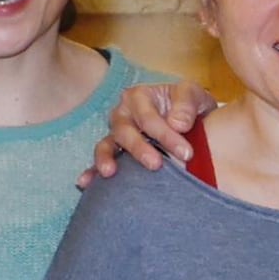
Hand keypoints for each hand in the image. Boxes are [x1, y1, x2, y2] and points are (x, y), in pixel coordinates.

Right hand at [92, 76, 209, 184]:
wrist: (191, 121)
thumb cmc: (189, 107)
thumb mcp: (194, 95)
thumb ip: (187, 105)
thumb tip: (178, 124)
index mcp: (139, 97)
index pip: (149, 117)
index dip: (166, 135)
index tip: (187, 153)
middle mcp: (123, 115)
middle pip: (124, 131)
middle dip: (139, 148)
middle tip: (156, 164)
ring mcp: (115, 135)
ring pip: (106, 145)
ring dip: (106, 158)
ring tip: (109, 172)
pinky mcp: (114, 154)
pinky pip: (99, 162)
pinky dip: (91, 173)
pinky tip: (84, 184)